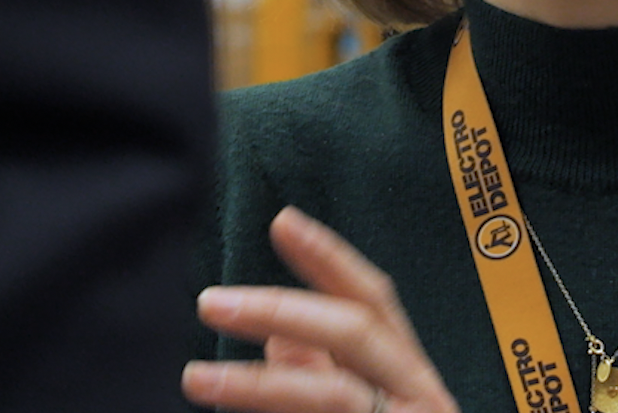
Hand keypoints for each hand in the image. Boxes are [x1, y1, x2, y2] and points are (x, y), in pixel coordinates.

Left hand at [183, 206, 458, 412]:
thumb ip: (326, 379)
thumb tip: (279, 340)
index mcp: (413, 378)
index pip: (375, 298)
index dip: (330, 257)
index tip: (282, 221)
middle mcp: (421, 398)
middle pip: (357, 333)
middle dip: (283, 307)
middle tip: (212, 299)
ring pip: (333, 397)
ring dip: (259, 385)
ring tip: (196, 379)